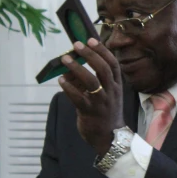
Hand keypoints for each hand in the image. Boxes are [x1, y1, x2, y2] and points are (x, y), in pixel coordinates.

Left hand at [58, 39, 124, 155]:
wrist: (110, 137)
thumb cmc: (105, 113)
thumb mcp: (104, 95)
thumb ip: (89, 82)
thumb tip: (69, 69)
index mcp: (116, 86)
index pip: (112, 64)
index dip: (102, 50)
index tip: (91, 40)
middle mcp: (111, 92)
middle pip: (103, 69)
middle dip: (90, 55)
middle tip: (76, 45)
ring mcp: (101, 102)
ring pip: (91, 81)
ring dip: (77, 68)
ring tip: (65, 59)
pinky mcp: (90, 112)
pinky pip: (78, 97)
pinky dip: (68, 88)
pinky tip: (60, 81)